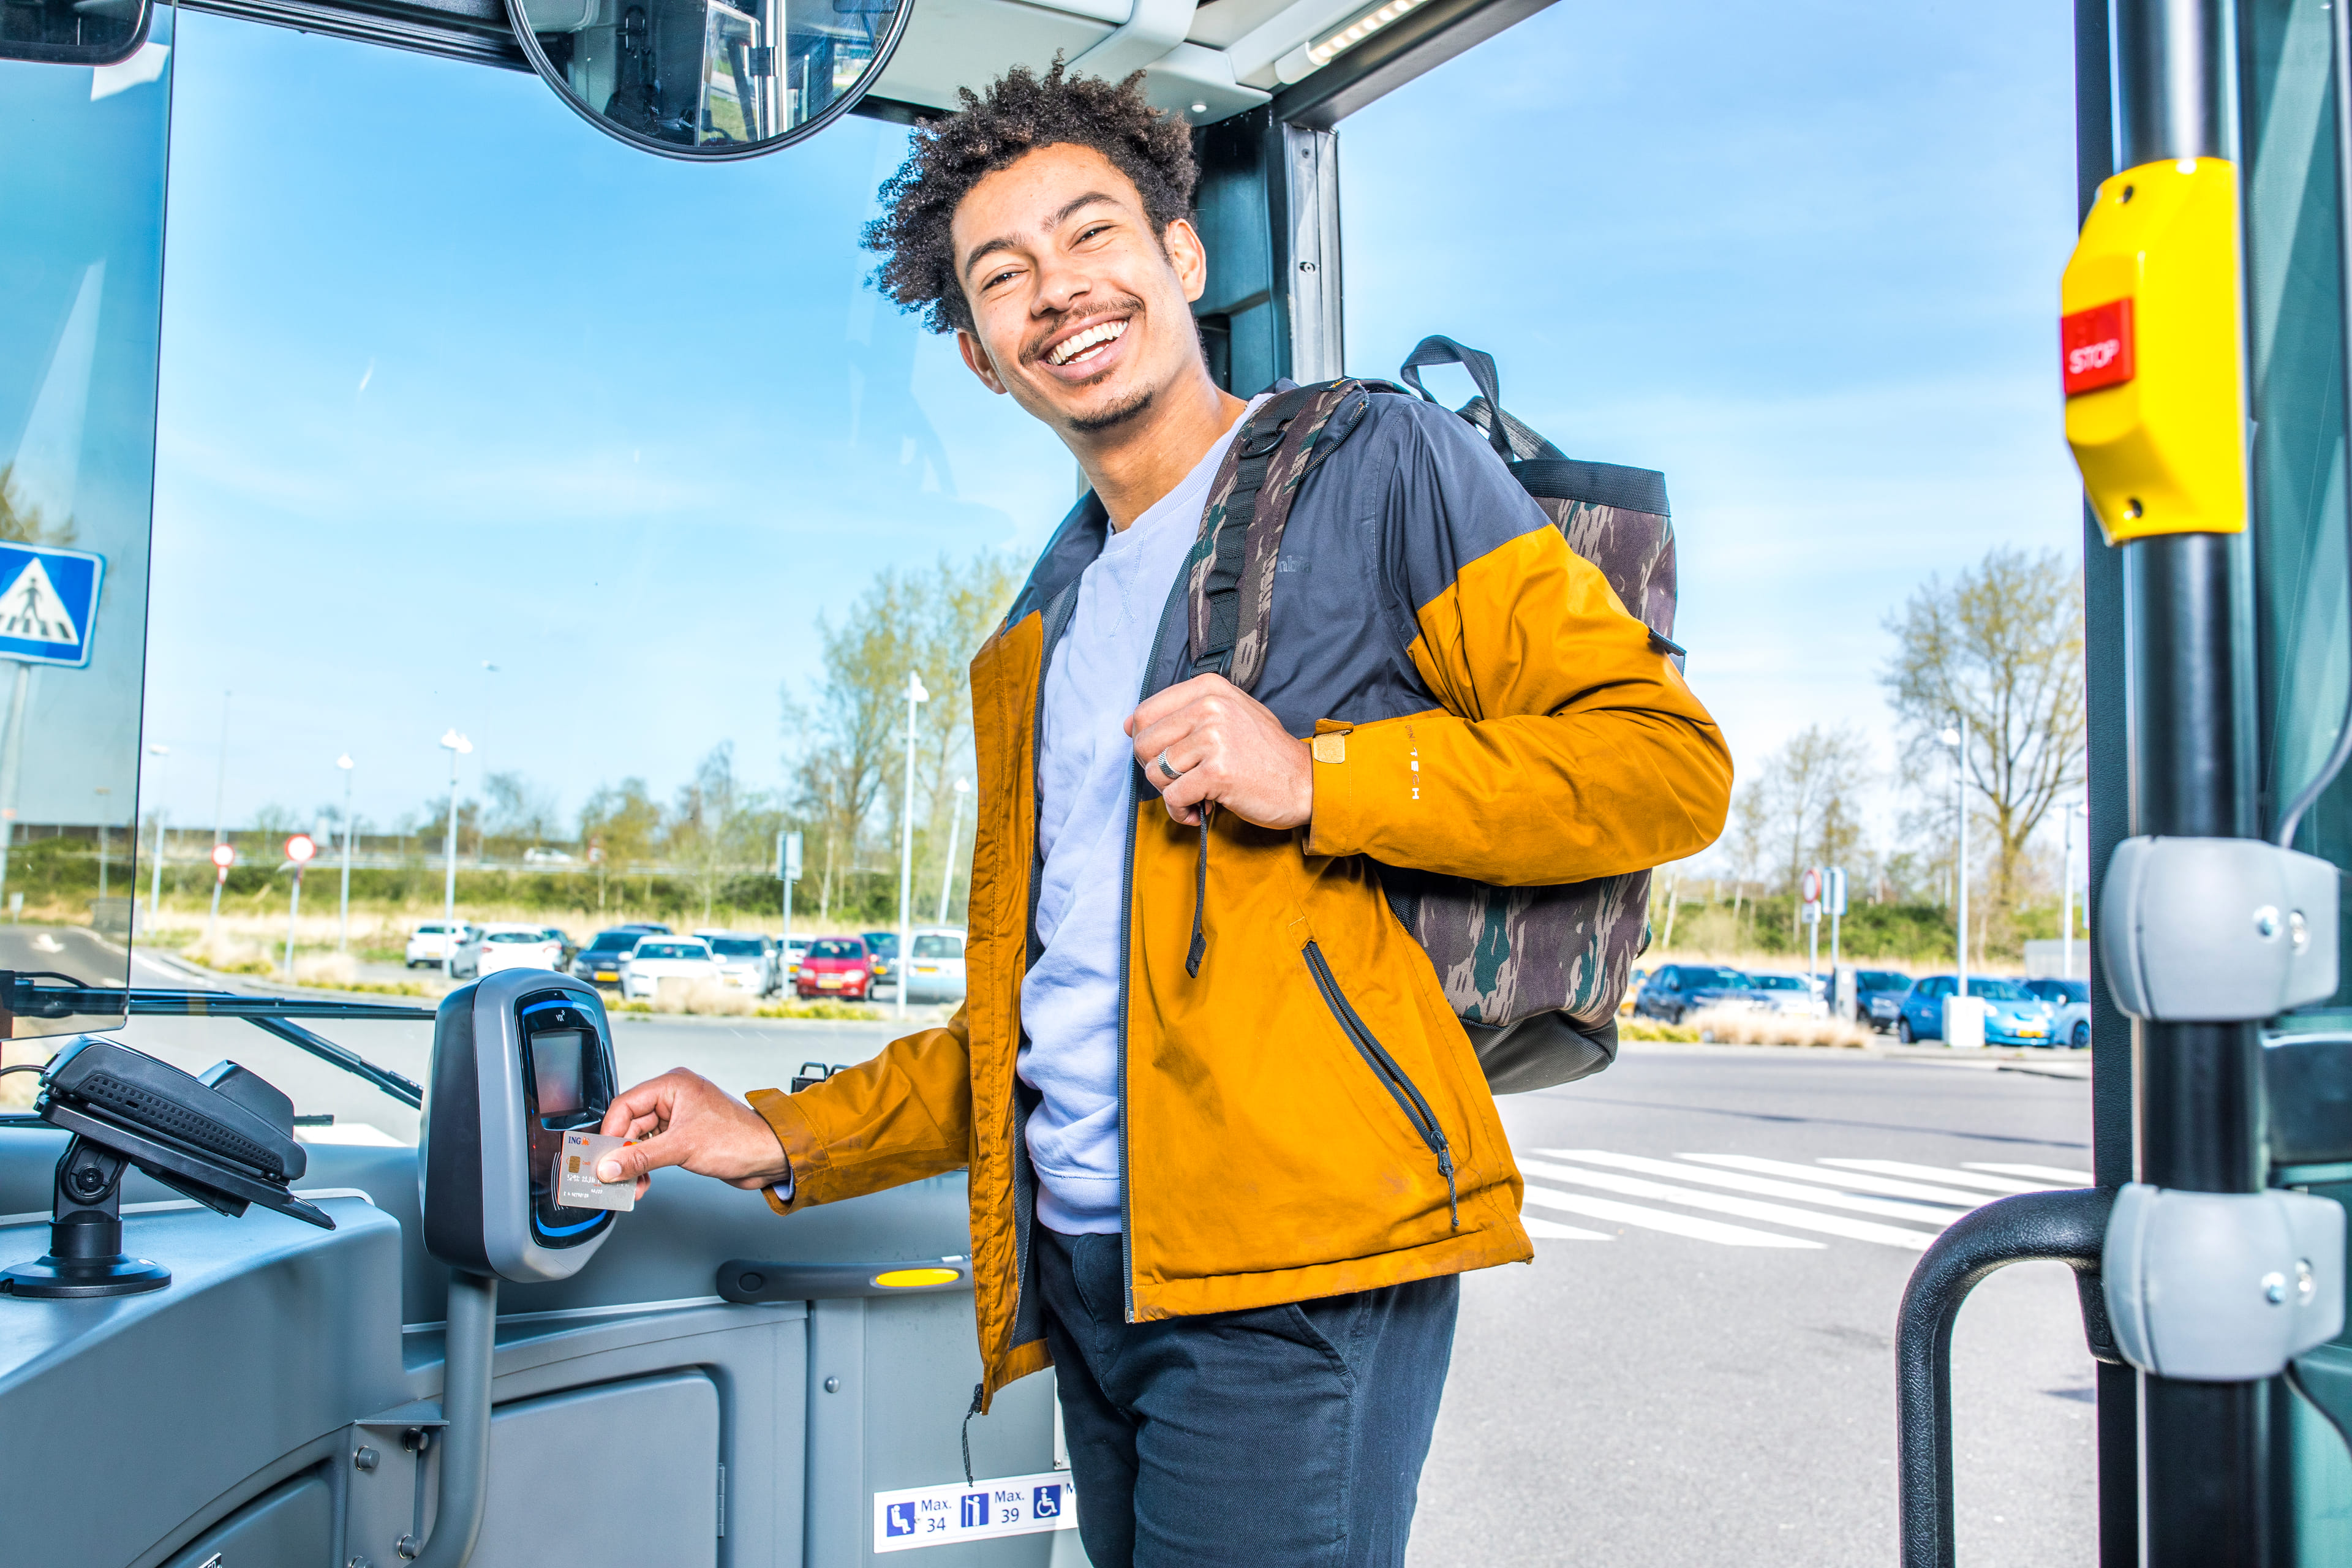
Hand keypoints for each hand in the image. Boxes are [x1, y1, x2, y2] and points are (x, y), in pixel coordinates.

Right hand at [596, 1068, 790, 1197]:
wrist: (769, 1157)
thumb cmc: (739, 1139)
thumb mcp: (681, 1148)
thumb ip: (640, 1158)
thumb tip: (609, 1166)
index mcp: (672, 1085)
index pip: (625, 1105)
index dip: (610, 1132)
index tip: (599, 1156)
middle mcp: (674, 1098)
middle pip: (630, 1124)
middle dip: (621, 1153)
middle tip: (610, 1176)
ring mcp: (678, 1118)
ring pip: (640, 1140)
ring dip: (632, 1164)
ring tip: (629, 1184)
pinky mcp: (683, 1137)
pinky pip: (653, 1150)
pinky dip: (645, 1166)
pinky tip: (642, 1182)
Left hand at [1125, 673, 1311, 828]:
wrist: (1306, 783)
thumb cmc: (1265, 754)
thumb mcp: (1231, 713)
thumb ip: (1185, 712)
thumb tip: (1130, 725)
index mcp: (1209, 689)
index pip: (1144, 714)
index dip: (1146, 743)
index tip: (1166, 757)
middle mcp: (1210, 707)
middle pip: (1144, 744)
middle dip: (1156, 770)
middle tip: (1183, 779)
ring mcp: (1214, 738)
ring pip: (1155, 772)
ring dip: (1172, 793)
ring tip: (1198, 793)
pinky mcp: (1217, 772)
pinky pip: (1173, 797)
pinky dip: (1181, 811)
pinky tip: (1201, 810)